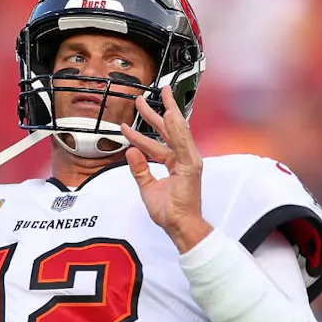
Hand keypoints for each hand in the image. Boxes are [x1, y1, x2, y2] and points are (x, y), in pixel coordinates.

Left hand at [121, 87, 212, 252]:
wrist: (181, 226)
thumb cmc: (171, 213)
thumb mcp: (147, 188)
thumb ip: (140, 169)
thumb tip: (130, 151)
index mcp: (177, 163)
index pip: (160, 141)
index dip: (144, 131)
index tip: (131, 121)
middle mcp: (185, 159)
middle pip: (170, 130)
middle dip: (158, 111)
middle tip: (146, 97)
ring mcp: (190, 162)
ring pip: (178, 131)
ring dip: (168, 111)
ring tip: (161, 95)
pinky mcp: (190, 167)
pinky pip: (181, 143)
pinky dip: (176, 128)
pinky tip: (170, 115)